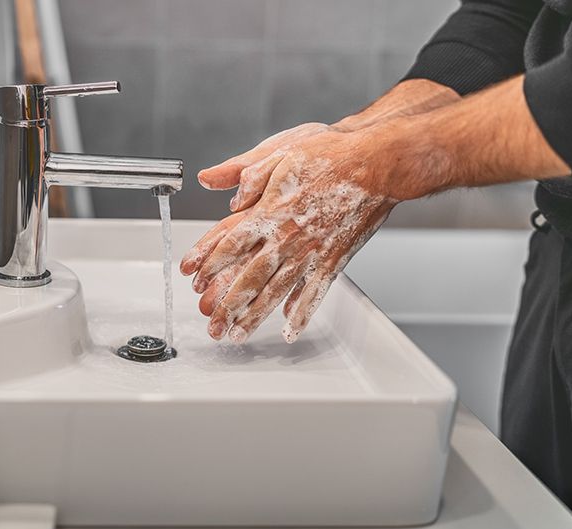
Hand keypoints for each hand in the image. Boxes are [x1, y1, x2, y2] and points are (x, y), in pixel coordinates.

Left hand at [181, 130, 397, 343]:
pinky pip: (315, 292)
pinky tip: (290, 329)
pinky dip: (302, 313)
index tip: (193, 279)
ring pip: (277, 291)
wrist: (378, 163)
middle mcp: (288, 236)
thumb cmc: (331, 154)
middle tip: (212, 325)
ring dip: (256, 316)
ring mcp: (311, 251)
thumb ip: (247, 172)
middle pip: (250, 277)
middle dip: (227, 305)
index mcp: (271, 210)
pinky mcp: (334, 259)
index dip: (209, 263)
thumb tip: (219, 185)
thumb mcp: (281, 151)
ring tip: (238, 335)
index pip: (230, 242)